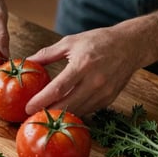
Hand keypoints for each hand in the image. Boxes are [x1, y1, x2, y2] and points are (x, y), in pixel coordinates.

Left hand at [25, 26, 140, 116]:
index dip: (41, 100)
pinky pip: (88, 110)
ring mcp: (104, 93)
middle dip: (48, 113)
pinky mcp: (109, 100)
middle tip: (32, 116)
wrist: (130, 46)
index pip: (58, 88)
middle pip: (67, 105)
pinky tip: (63, 111)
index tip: (27, 107)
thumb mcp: (70, 42)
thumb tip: (28, 61)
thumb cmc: (98, 41)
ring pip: (78, 111)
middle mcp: (94, 82)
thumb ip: (48, 53)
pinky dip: (74, 112)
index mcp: (82, 65)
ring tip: (44, 115)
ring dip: (60, 115)